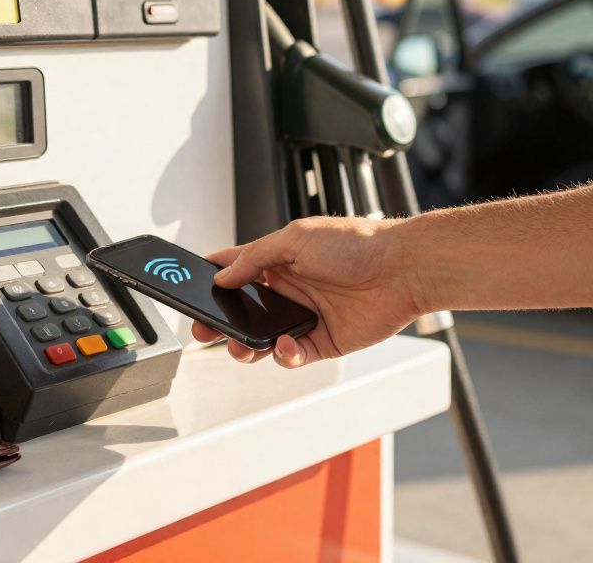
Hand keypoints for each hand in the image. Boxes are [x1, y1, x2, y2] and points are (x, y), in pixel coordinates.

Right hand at [193, 217, 423, 368]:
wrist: (401, 270)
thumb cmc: (357, 243)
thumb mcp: (295, 238)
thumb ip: (255, 257)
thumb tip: (224, 275)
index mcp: (280, 260)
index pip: (237, 269)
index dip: (213, 279)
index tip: (191, 288)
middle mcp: (291, 289)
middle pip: (245, 311)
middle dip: (222, 321)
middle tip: (205, 329)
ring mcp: (305, 316)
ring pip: (264, 339)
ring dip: (247, 345)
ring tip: (240, 346)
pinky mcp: (323, 341)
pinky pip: (293, 355)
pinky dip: (284, 354)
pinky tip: (286, 345)